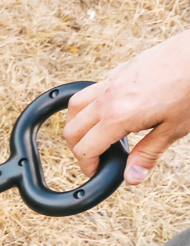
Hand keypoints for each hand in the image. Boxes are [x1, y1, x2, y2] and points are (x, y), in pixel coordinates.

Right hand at [64, 29, 189, 184]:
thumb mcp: (174, 128)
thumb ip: (148, 153)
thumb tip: (132, 177)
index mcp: (118, 116)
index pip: (85, 148)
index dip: (87, 165)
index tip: (94, 170)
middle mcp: (108, 97)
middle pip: (72, 128)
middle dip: (76, 148)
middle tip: (92, 157)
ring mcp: (112, 80)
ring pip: (75, 105)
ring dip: (77, 123)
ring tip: (92, 133)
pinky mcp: (120, 68)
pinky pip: (93, 88)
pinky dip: (92, 103)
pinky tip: (110, 109)